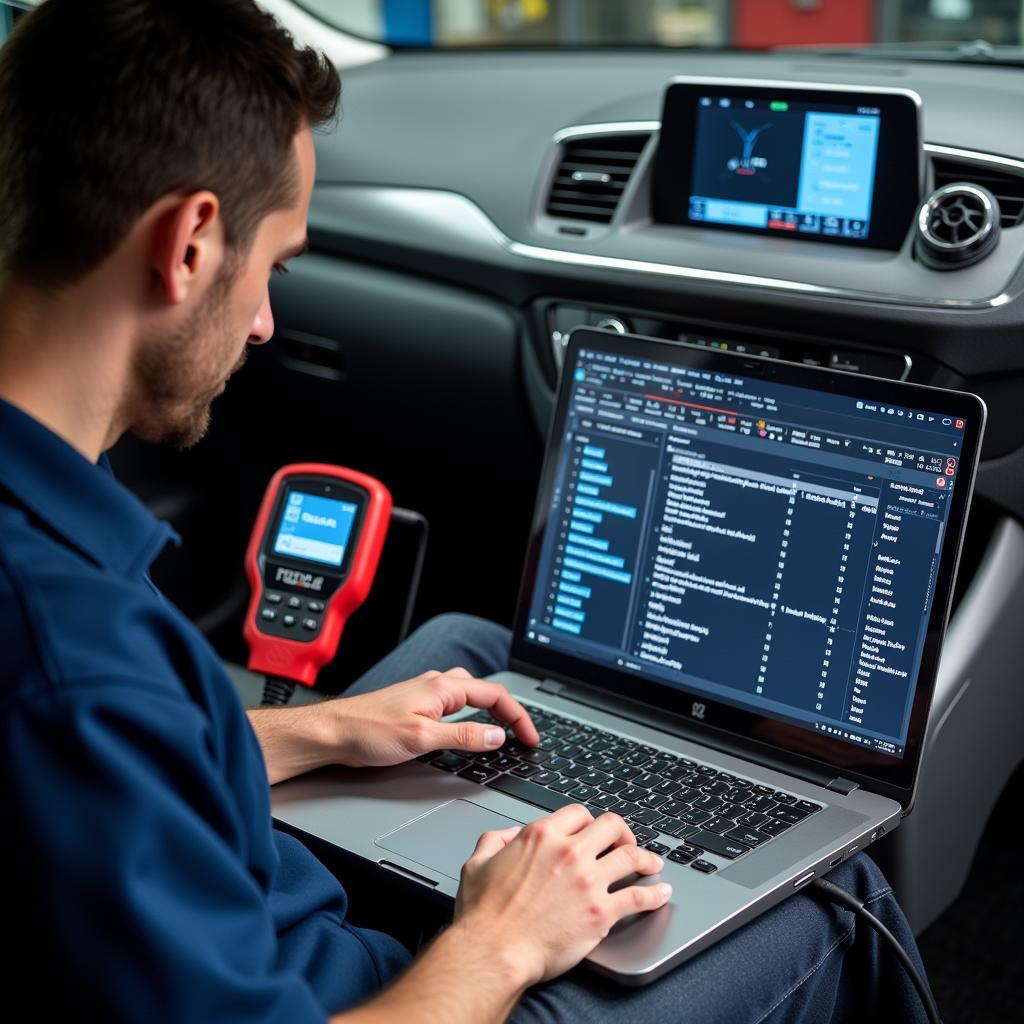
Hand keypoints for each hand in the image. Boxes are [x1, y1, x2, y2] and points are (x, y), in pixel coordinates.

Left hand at [326, 668, 539, 767]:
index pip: (495, 695)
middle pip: (486, 692)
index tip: (530, 738)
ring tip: (504, 732)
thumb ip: (465, 737)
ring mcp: (426, 694)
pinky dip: (471, 716)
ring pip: (470, 696)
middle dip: (509, 711)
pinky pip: (454, 706)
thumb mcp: (424, 739)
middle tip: (523, 736)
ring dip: (491, 711)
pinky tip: (468, 730)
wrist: (334, 733)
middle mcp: (437, 684)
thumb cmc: (369, 731)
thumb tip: (497, 737)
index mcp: (444, 687)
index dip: (518, 717)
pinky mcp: (416, 706)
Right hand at [453, 805, 671, 985]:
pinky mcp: (600, 912)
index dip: (588, 821)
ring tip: (653, 864)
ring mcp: (588, 881)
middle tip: (625, 843)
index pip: (579, 813)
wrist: (494, 951)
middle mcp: (569, 852)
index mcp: (542, 836)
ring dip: (646, 858)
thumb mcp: (477, 863)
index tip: (593, 832)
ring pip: (631, 856)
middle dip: (622, 832)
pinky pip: (638, 897)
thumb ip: (495, 841)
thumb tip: (509, 836)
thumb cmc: (484, 914)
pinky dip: (654, 894)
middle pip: (612, 825)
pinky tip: (660, 894)